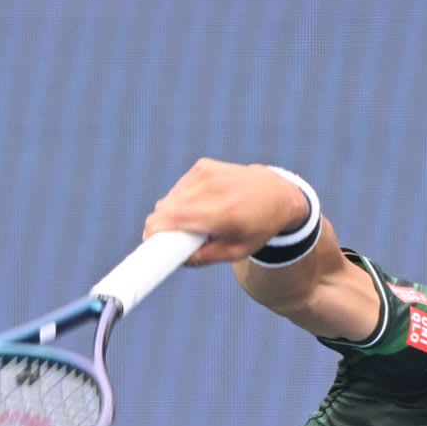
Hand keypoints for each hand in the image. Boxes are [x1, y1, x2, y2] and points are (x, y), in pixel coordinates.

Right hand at [144, 158, 311, 265]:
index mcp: (226, 213)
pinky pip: (179, 188)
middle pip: (167, 208)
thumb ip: (205, 258)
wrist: (277, 194)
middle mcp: (215, 189)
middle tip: (170, 241)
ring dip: (172, 214)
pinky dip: (182, 200)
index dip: (155, 230)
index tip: (148, 242)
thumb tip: (175, 259)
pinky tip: (200, 205)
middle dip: (161, 226)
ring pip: (170, 199)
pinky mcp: (203, 166)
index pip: (176, 218)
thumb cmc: (258, 227)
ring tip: (195, 223)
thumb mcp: (238, 251)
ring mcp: (208, 173)